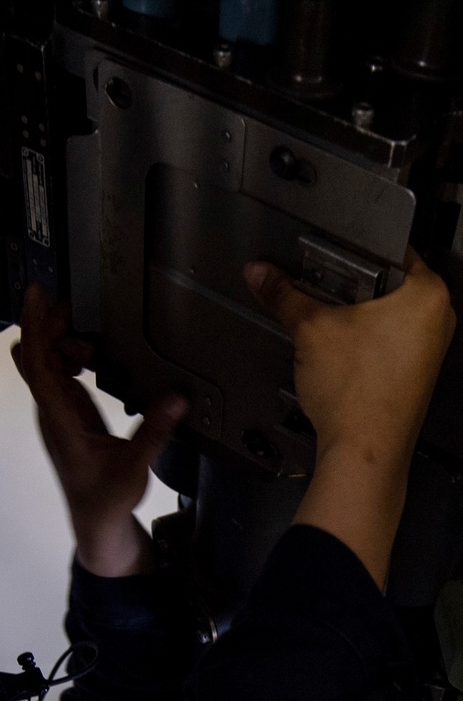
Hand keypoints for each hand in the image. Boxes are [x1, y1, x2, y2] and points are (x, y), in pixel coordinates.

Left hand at [12, 284, 186, 576]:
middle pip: (37, 356)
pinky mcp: (68, 412)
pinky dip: (69, 354)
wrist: (96, 523)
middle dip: (50, 325)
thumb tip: (176, 399)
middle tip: (74, 302)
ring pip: (45, 362)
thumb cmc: (107, 500)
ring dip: (61, 340)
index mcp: (61, 422)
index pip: (38, 366)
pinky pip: (58, 373)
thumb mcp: (134, 468)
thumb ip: (153, 433)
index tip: (38, 295)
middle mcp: (52, 413)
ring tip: (89, 333)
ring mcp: (57, 412)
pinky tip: (90, 351)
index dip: (36, 328)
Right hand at [245, 250, 454, 587]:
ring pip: (386, 316)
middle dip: (350, 285)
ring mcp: (429, 351)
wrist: (364, 453)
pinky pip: (386, 344)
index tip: (328, 251)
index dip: (352, 246)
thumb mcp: (311, 329)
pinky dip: (362, 343)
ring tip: (326, 325)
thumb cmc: (359, 396)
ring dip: (354, 316)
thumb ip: (284, 295)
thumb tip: (262, 274)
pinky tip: (338, 355)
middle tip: (320, 288)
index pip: (390, 247)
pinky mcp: (414, 375)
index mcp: (427, 294)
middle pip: (386, 283)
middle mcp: (437, 320)